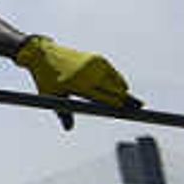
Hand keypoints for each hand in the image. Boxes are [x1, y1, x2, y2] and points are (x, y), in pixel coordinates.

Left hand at [15, 36, 133, 122]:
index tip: (129, 113)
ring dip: (123, 91)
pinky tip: (122, 88)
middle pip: (115, 91)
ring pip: (116, 81)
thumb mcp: (50, 97)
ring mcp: (95, 64)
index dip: (118, 106)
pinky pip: (113, 72)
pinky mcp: (97, 58)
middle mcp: (89, 74)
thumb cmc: (45, 78)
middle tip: (140, 108)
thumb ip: (62, 113)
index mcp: (79, 85)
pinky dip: (118, 80)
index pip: (106, 99)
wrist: (42, 53)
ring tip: (134, 102)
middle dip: (127, 100)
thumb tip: (68, 129)